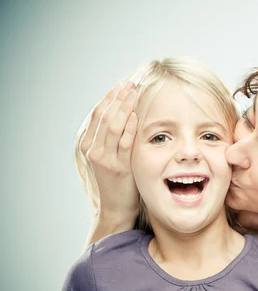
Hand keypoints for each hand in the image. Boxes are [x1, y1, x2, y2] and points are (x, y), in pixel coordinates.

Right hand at [80, 80, 138, 224]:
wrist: (116, 209)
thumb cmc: (118, 182)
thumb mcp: (110, 157)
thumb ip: (112, 139)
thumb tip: (125, 113)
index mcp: (88, 145)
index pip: (98, 114)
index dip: (110, 97)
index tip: (122, 83)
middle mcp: (93, 151)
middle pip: (104, 116)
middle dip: (118, 97)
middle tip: (130, 82)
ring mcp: (105, 160)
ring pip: (113, 126)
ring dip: (124, 107)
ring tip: (134, 92)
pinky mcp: (119, 168)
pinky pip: (124, 144)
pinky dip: (129, 127)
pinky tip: (135, 115)